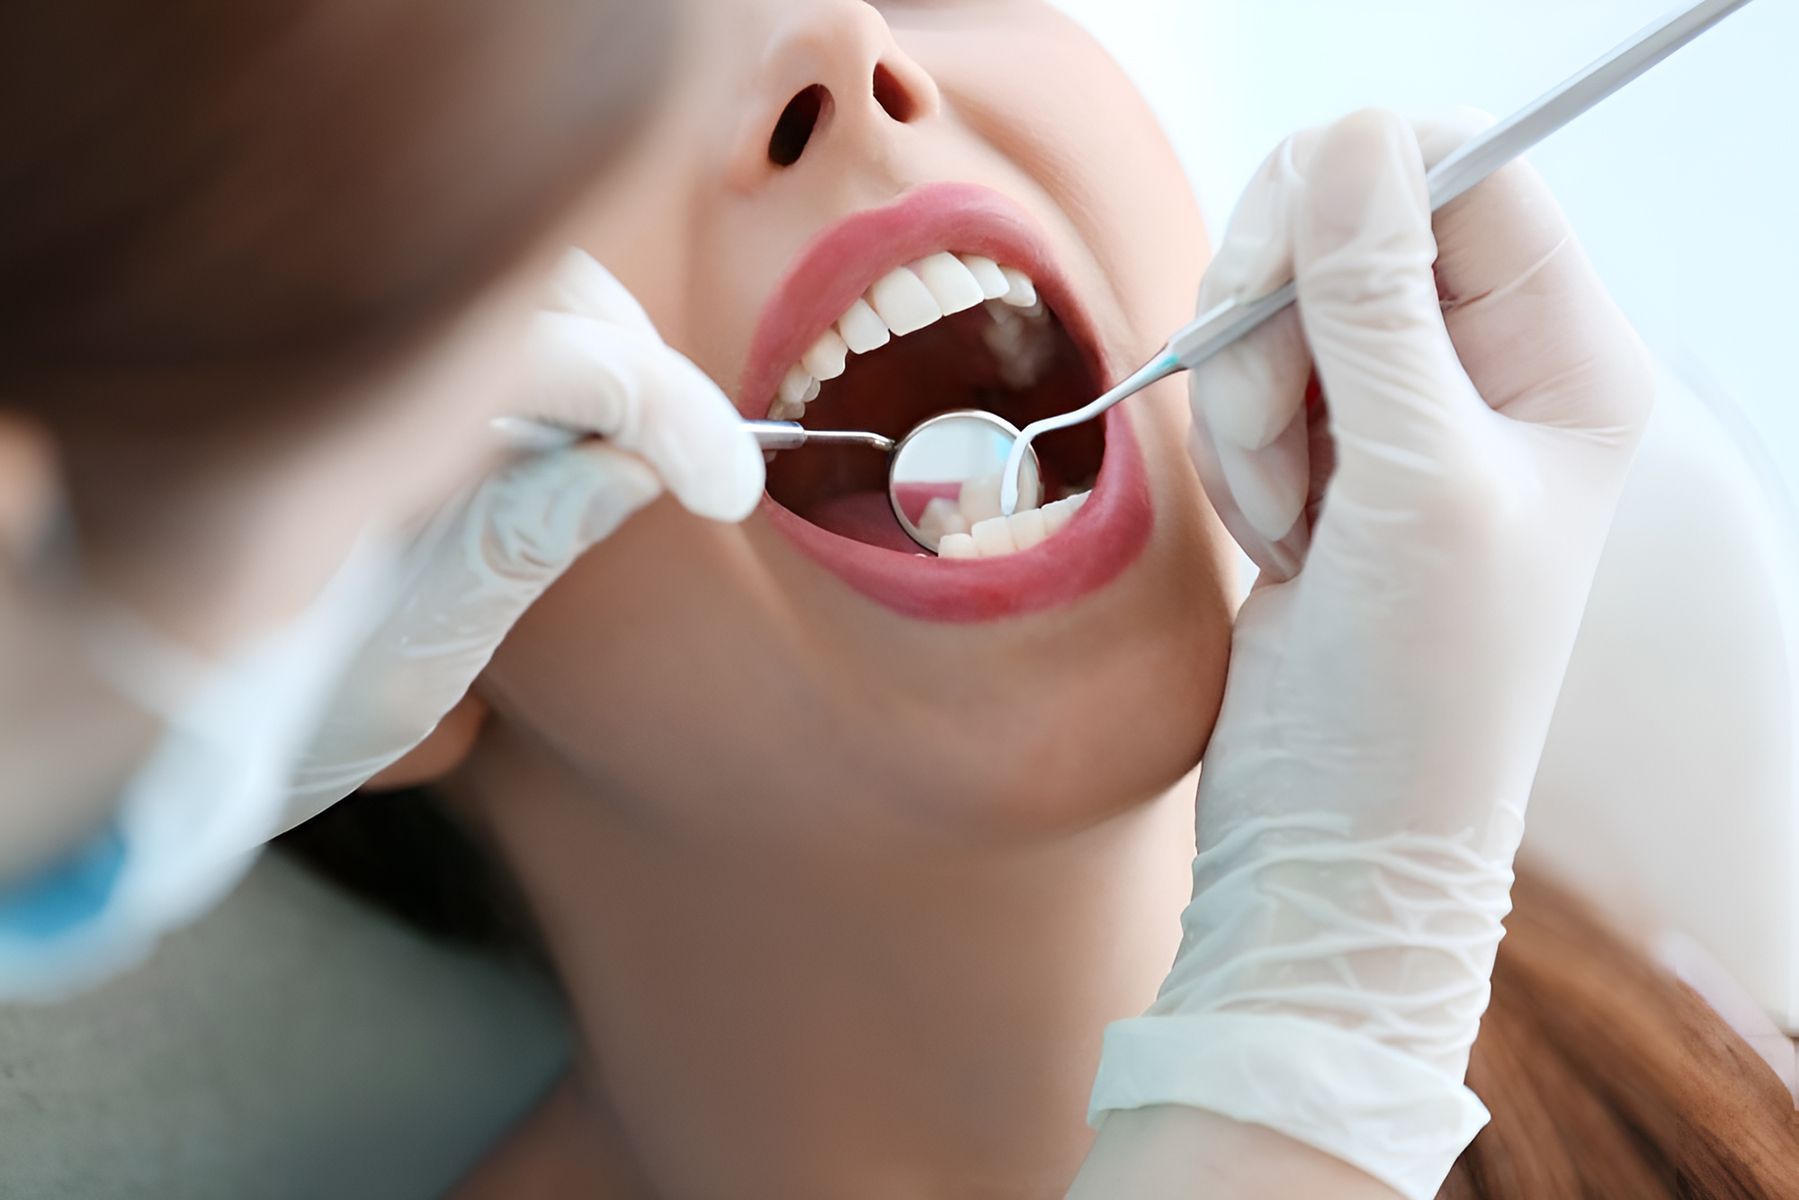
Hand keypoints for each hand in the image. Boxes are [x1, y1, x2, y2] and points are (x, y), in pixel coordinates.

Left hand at [283, 251, 762, 826]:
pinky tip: (578, 427)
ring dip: (597, 346)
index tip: (729, 487)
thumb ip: (521, 538)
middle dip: (635, 354)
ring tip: (646, 440)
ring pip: (508, 286)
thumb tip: (639, 457)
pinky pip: (477, 324)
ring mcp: (342, 354)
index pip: (547, 351)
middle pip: (534, 279)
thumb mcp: (417, 644)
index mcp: (342, 409)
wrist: (175, 724)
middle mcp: (334, 352)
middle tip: (694, 459)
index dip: (662, 405)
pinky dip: (548, 357)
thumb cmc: (278, 701)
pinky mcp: (359, 374)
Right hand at [1079, 110, 1653, 1199]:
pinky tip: (1277, 538)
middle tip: (1278, 426)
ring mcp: (1398, 408)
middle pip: (1348, 219)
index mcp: (1563, 355)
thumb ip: (1372, 296)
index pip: (1460, 173)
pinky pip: (1243, 377)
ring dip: (1248, 403)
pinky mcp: (1321, 452)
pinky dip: (1235, 449)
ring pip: (1275, 301)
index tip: (1283, 276)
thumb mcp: (1414, 476)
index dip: (1355, 193)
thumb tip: (1341, 132)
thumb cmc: (1415, 684)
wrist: (1338, 831)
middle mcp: (1488, 366)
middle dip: (1277, 318)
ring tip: (1290, 520)